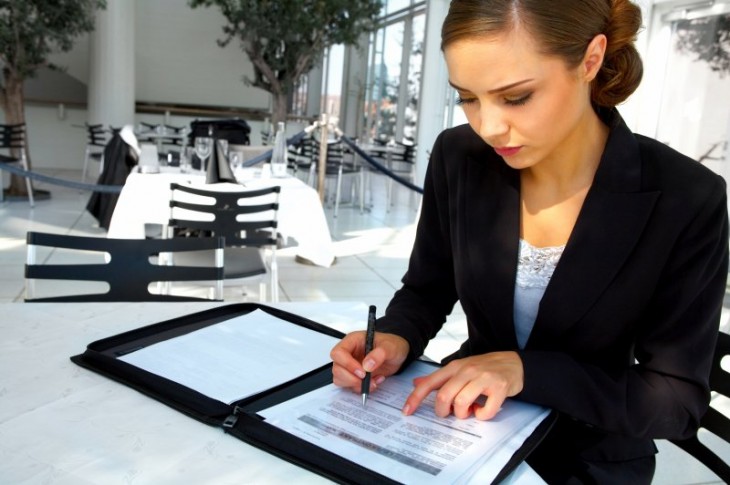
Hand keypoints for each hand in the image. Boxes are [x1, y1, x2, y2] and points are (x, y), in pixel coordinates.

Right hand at [330, 331, 408, 393]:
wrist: (399, 355)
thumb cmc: (393, 346)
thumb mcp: (390, 347)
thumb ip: (379, 354)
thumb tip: (367, 365)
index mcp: (352, 341)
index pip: (338, 353)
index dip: (347, 364)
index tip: (362, 372)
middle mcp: (348, 353)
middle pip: (337, 368)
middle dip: (351, 378)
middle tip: (367, 380)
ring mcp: (350, 366)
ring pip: (340, 379)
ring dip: (356, 385)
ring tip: (374, 381)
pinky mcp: (354, 376)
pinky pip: (350, 386)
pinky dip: (362, 388)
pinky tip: (375, 382)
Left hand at [402, 352, 523, 419]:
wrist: (514, 363)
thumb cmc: (485, 368)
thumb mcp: (460, 368)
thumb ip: (439, 378)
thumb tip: (417, 383)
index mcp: (454, 367)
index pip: (429, 383)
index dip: (415, 398)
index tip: (407, 412)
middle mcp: (467, 371)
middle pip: (444, 396)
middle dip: (444, 411)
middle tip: (451, 413)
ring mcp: (483, 379)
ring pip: (462, 403)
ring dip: (464, 414)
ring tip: (470, 410)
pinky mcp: (499, 388)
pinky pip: (485, 411)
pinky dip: (482, 416)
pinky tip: (483, 410)